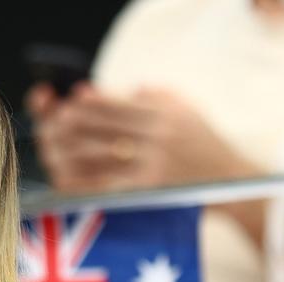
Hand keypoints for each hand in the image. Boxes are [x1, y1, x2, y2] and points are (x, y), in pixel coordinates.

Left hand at [29, 83, 261, 192]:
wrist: (231, 181)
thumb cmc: (205, 144)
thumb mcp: (188, 111)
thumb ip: (159, 97)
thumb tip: (129, 90)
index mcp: (166, 115)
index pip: (122, 105)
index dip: (95, 101)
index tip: (75, 97)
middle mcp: (159, 138)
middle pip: (106, 129)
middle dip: (77, 125)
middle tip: (55, 122)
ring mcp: (152, 165)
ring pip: (101, 156)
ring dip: (72, 151)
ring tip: (53, 148)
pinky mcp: (147, 190)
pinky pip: (107, 185)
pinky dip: (83, 182)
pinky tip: (65, 179)